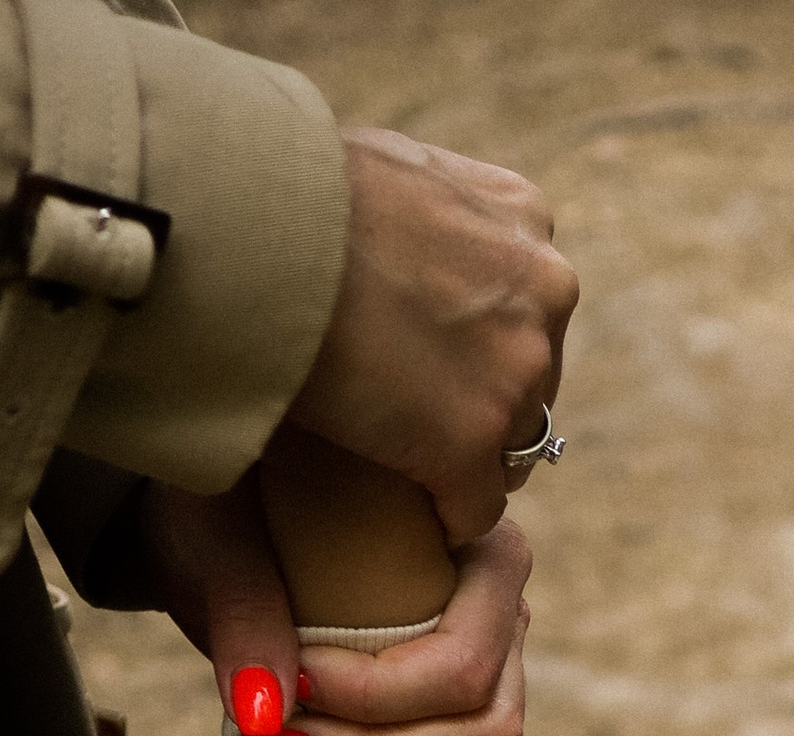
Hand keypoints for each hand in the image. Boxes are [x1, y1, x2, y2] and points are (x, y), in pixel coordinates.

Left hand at [140, 482, 533, 735]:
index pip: (462, 663)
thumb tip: (265, 711)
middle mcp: (510, 620)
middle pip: (489, 732)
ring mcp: (505, 683)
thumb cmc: (240, 511)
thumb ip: (245, 613)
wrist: (242, 528)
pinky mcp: (480, 735)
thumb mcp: (227, 535)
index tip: (297, 687)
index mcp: (480, 549)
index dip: (378, 700)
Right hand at [288, 129, 578, 548]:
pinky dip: (449, 516)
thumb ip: (430, 204)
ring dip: (467, 460)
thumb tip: (412, 233)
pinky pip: (478, 507)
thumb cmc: (286, 188)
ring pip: (512, 447)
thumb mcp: (388, 162)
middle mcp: (543, 291)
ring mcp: (515, 371)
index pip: (529, 304)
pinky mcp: (472, 443)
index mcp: (524, 217)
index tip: (435, 361)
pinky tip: (415, 513)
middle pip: (532, 378)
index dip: (481, 343)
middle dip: (482, 401)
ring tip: (411, 466)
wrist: (250, 227)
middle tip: (415, 417)